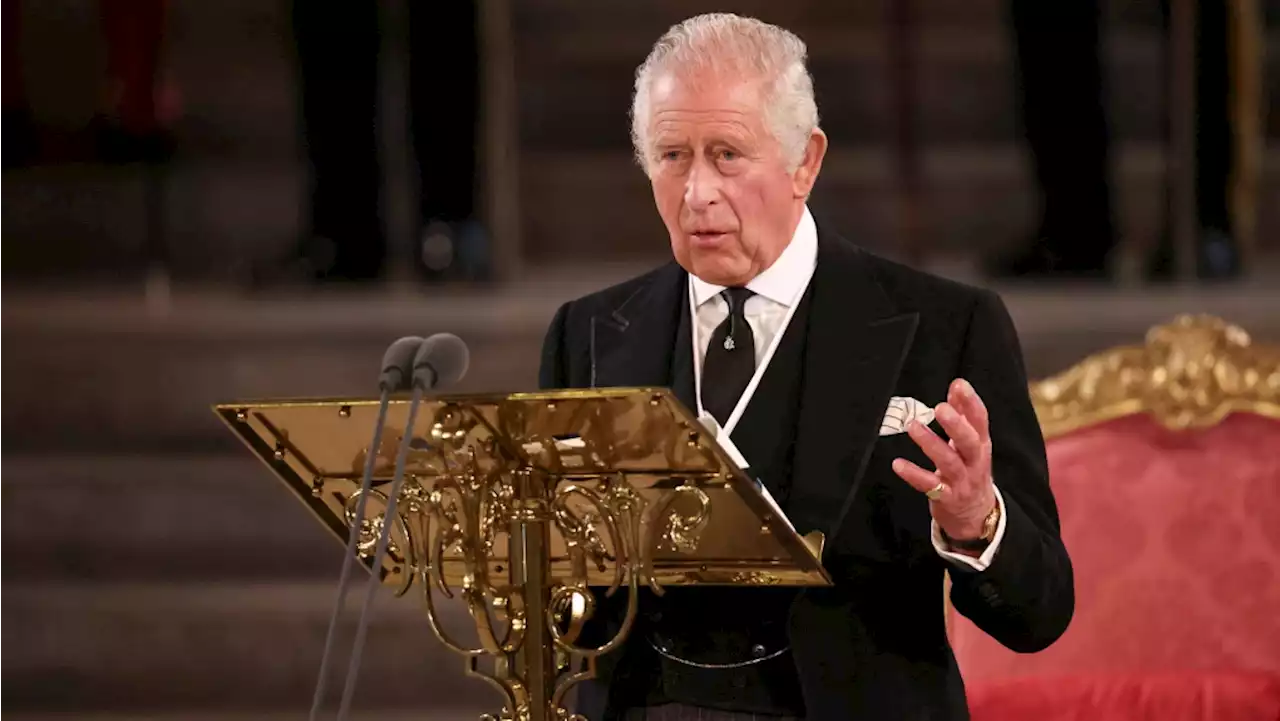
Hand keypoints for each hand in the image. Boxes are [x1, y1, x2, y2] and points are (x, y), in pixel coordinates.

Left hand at [891, 378, 995, 541]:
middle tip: (940, 408)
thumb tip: (957, 387)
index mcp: (981, 446)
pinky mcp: (947, 498)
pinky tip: (897, 464)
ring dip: (931, 444)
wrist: (976, 515)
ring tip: (913, 427)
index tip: (959, 385)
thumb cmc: (970, 471)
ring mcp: (962, 482)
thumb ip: (964, 416)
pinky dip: (914, 475)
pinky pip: (930, 486)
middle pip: (969, 442)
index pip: (980, 422)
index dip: (971, 403)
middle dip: (956, 425)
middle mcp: (974, 463)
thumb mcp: (971, 444)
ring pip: (949, 463)